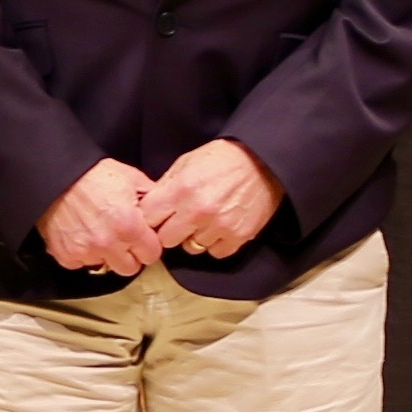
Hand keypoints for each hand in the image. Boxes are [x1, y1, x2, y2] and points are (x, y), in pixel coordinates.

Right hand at [39, 159, 162, 277]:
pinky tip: (82, 235)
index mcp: (129, 227)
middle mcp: (108, 244)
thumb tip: (163, 208)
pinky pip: (81, 264)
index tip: (142, 239)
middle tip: (122, 238)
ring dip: (105, 255)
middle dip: (129, 255)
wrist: (55, 174)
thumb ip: (150, 197)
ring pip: (105, 266)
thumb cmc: (92, 174)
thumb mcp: (130, 177)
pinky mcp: (66, 255)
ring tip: (99, 232)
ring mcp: (85, 252)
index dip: (148, 246)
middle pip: (130, 268)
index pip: (152, 255)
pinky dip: (82, 254)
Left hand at [134, 139, 284, 260]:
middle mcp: (197, 211)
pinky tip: (220, 227)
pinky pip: (215, 252)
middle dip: (169, 231)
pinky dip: (216, 243)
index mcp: (180, 190)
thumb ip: (166, 185)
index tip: (156, 216)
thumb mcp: (187, 162)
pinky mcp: (237, 237)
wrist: (264, 162)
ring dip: (194, 236)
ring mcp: (218, 227)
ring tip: (204, 220)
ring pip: (191, 248)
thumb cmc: (223, 159)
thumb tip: (149, 204)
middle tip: (178, 221)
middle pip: (165, 240)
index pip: (147, 218)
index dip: (150, 218)